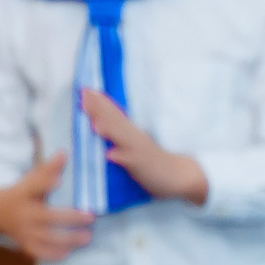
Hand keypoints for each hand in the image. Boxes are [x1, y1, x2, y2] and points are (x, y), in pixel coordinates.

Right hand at [0, 153, 93, 260]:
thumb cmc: (23, 193)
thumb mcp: (31, 179)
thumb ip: (48, 169)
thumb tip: (65, 153)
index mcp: (24, 193)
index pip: (34, 186)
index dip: (45, 183)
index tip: (59, 181)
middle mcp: (23, 213)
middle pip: (47, 217)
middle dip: (70, 218)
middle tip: (90, 217)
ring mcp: (23, 231)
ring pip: (46, 238)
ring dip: (68, 239)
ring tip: (87, 237)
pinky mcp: (24, 244)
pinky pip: (39, 252)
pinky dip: (53, 254)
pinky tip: (68, 252)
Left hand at [80, 90, 208, 204]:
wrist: (179, 175)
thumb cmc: (155, 161)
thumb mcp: (136, 142)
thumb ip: (120, 133)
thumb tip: (100, 122)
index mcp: (131, 132)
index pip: (115, 113)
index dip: (100, 102)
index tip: (86, 89)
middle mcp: (134, 137)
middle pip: (115, 120)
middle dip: (99, 108)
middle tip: (84, 94)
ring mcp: (138, 151)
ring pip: (121, 138)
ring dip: (108, 129)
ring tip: (94, 122)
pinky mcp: (143, 166)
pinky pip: (131, 162)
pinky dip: (120, 157)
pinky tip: (110, 155)